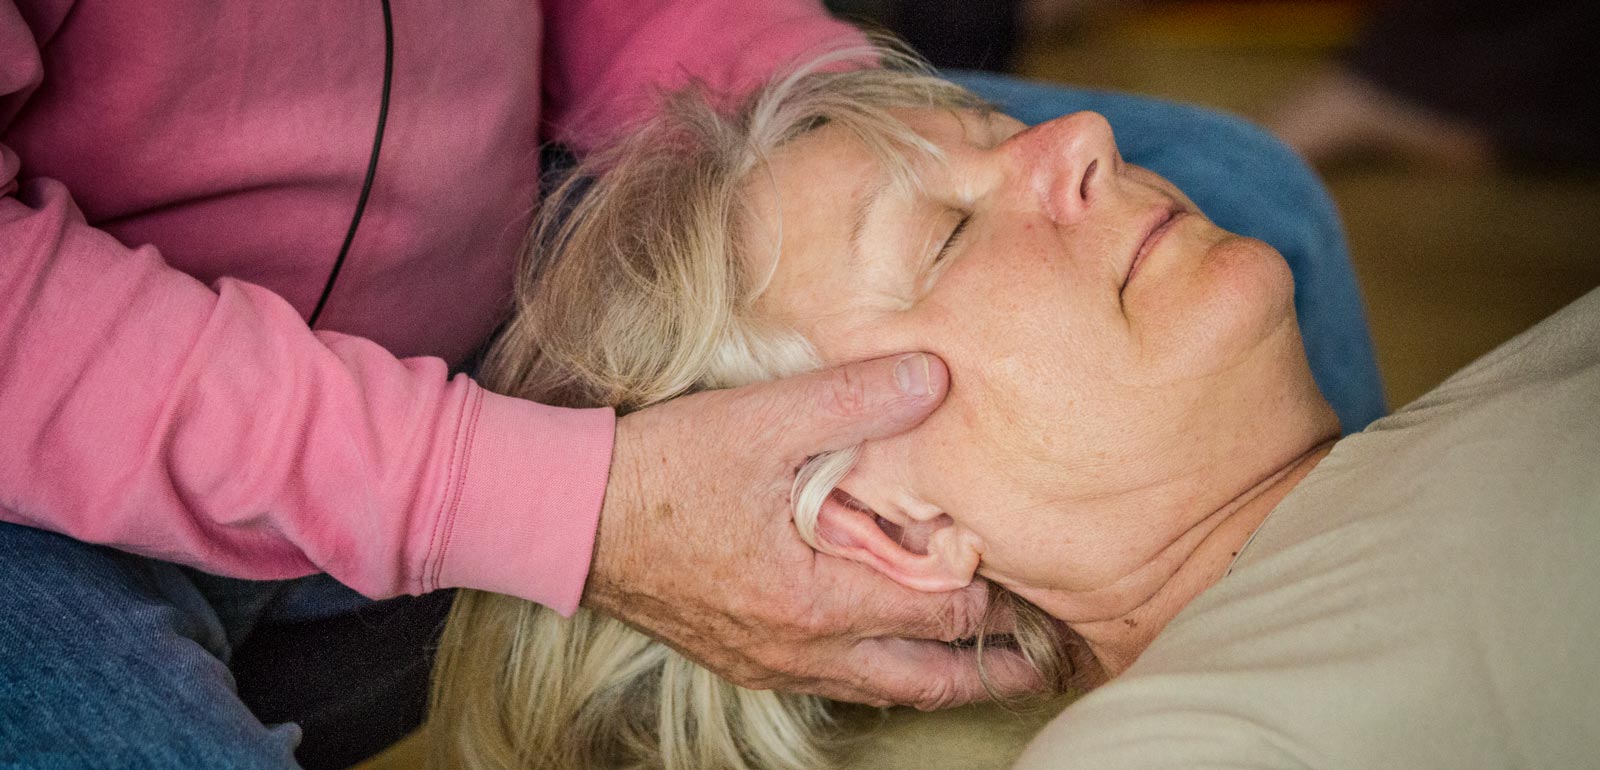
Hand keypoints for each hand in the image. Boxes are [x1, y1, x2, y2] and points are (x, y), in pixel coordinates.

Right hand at [584, 353, 1042, 708]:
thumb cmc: (661, 471)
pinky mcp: (743, 659)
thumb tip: (935, 378)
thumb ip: (853, 401)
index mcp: (819, 599)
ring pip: (879, 689)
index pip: (939, 611)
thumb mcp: (760, 421)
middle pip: (924, 677)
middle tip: (1045, 666)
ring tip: (984, 673)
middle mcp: (803, 649)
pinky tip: (886, 657)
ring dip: (937, 678)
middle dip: (988, 671)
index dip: (996, 599)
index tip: (1039, 581)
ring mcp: (771, 662)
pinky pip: (832, 684)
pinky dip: (878, 675)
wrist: (567, 517)